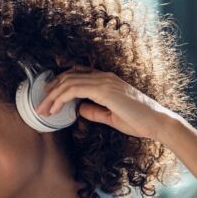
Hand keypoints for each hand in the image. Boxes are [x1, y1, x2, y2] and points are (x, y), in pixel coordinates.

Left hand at [33, 65, 181, 142]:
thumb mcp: (111, 116)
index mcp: (106, 81)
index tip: (48, 97)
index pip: (77, 75)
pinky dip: (61, 98)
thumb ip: (95, 111)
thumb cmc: (139, 121)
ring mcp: (104, 81)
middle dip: (51, 91)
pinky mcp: (104, 90)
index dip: (59, 84)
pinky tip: (54, 109)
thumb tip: (79, 108)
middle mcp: (104, 77)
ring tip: (42, 109)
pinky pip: (75, 89)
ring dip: (52, 96)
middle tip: (40, 105)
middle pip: (68, 76)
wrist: (157, 122)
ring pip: (68, 82)